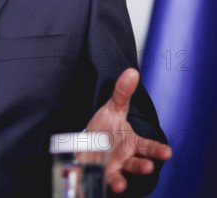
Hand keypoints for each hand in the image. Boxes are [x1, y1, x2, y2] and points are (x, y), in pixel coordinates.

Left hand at [86, 68, 171, 193]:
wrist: (88, 142)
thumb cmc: (105, 127)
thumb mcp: (113, 108)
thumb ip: (122, 92)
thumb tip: (132, 72)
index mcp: (131, 141)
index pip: (149, 146)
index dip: (158, 150)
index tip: (168, 152)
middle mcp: (126, 156)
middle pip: (138, 163)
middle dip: (144, 166)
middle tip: (149, 166)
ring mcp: (114, 165)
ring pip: (121, 174)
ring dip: (122, 178)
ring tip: (120, 183)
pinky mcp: (101, 171)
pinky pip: (104, 178)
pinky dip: (105, 181)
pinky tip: (106, 183)